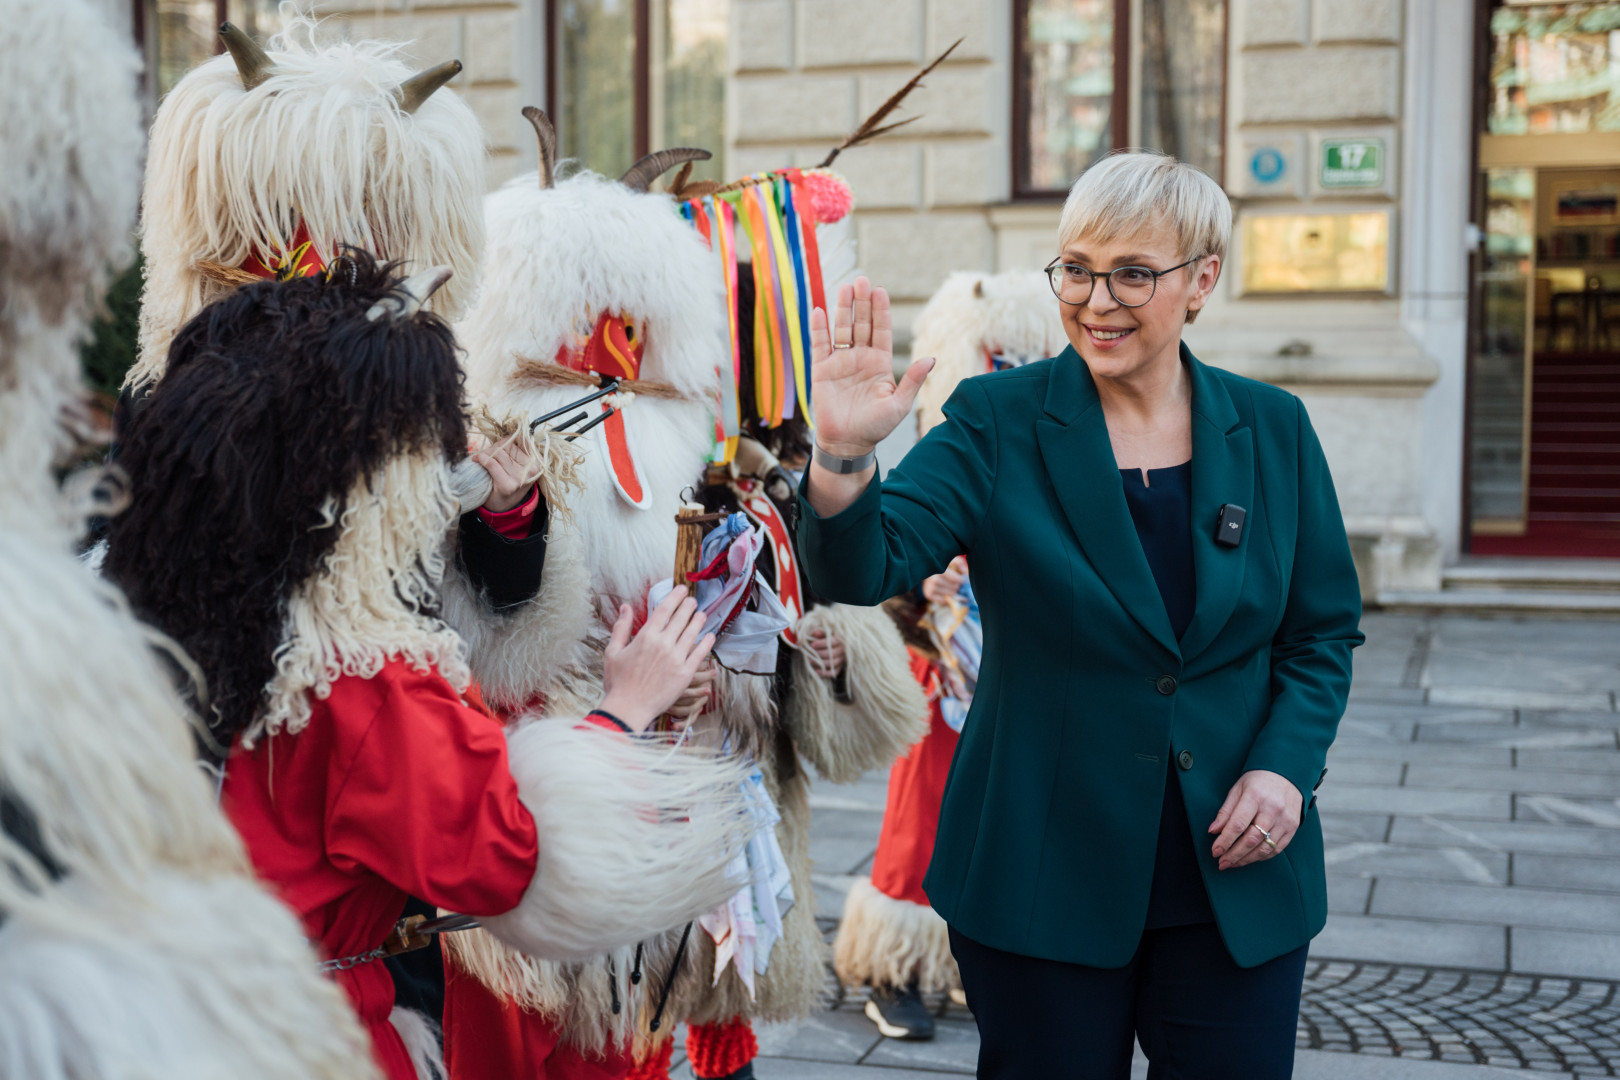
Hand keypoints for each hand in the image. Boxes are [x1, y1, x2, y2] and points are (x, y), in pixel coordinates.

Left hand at [469, 433, 534, 513]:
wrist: (504, 505)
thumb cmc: (511, 479)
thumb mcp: (521, 462)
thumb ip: (519, 446)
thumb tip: (514, 428)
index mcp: (539, 461)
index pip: (521, 438)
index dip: (508, 438)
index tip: (501, 442)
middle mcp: (533, 469)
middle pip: (508, 445)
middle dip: (495, 447)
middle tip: (489, 453)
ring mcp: (521, 477)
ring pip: (498, 453)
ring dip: (487, 453)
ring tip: (483, 458)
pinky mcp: (507, 484)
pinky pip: (491, 462)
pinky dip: (481, 459)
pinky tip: (477, 460)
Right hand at [599, 587, 715, 732]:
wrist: (629, 708)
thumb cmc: (618, 681)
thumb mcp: (613, 651)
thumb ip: (621, 627)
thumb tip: (625, 607)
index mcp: (646, 636)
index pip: (664, 609)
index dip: (675, 597)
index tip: (681, 589)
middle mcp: (663, 644)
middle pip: (681, 618)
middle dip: (688, 606)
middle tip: (693, 600)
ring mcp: (676, 659)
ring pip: (692, 633)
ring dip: (699, 621)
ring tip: (702, 614)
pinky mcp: (685, 674)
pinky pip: (699, 654)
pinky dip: (706, 643)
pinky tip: (710, 636)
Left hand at [803, 628, 845, 678]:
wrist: (836, 644)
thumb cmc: (829, 637)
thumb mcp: (826, 633)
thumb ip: (821, 633)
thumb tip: (815, 632)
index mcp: (840, 640)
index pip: (832, 642)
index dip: (821, 643)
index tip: (812, 644)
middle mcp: (843, 650)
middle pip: (832, 653)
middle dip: (819, 654)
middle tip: (810, 653)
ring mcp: (842, 659)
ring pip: (833, 663)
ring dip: (821, 663)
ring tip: (810, 661)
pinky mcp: (840, 667)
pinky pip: (834, 672)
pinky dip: (825, 673)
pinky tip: (816, 671)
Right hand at [809, 276, 933, 456]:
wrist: (848, 443)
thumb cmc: (876, 426)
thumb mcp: (899, 404)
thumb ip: (912, 380)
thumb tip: (931, 359)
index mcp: (879, 362)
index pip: (880, 330)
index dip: (880, 310)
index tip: (880, 291)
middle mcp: (860, 357)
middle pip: (861, 323)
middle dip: (862, 302)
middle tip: (862, 280)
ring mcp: (840, 361)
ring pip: (842, 329)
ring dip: (842, 309)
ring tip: (845, 288)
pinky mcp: (821, 370)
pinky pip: (819, 345)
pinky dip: (818, 328)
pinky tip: (819, 311)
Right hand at [921, 556, 967, 604]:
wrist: (928, 572)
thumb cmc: (943, 566)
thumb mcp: (951, 560)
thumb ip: (959, 562)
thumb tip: (965, 571)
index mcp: (940, 569)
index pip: (958, 580)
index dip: (961, 579)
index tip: (959, 578)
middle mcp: (934, 579)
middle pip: (955, 587)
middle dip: (957, 585)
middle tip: (954, 583)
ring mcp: (931, 587)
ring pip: (950, 594)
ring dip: (952, 592)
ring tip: (949, 586)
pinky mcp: (928, 594)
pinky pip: (943, 601)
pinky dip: (946, 598)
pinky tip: (945, 592)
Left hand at [1208, 769, 1301, 870]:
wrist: (1287, 774)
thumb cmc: (1258, 781)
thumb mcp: (1238, 789)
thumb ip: (1226, 811)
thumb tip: (1213, 831)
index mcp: (1255, 796)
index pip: (1238, 824)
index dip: (1225, 841)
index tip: (1215, 851)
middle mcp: (1272, 809)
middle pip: (1251, 839)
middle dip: (1234, 854)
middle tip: (1222, 863)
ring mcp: (1285, 820)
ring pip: (1265, 847)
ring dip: (1247, 859)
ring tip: (1233, 863)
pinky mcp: (1293, 827)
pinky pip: (1277, 848)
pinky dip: (1262, 856)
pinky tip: (1250, 858)